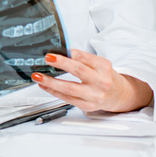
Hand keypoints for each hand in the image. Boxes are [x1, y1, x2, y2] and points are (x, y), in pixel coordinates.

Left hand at [33, 49, 153, 112]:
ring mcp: (94, 95)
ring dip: (50, 81)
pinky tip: (44, 85)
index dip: (69, 53)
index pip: (85, 57)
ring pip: (69, 88)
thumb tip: (59, 53)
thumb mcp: (98, 64)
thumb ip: (82, 59)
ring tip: (38, 76)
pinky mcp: (87, 105)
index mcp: (103, 67)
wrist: (117, 94)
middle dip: (61, 64)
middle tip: (47, 58)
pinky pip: (67, 98)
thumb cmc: (104, 76)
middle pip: (78, 71)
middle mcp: (101, 81)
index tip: (55, 50)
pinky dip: (53, 91)